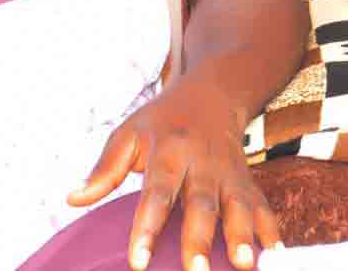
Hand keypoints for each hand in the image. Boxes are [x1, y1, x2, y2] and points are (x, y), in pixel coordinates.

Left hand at [68, 75, 277, 270]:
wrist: (212, 93)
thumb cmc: (161, 122)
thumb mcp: (128, 133)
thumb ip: (105, 168)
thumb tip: (73, 198)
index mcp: (168, 151)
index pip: (156, 193)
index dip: (147, 227)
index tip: (138, 262)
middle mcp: (202, 163)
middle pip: (201, 203)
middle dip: (200, 239)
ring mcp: (229, 172)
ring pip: (238, 205)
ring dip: (243, 235)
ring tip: (245, 265)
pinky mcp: (248, 181)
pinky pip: (262, 206)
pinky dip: (271, 231)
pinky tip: (275, 257)